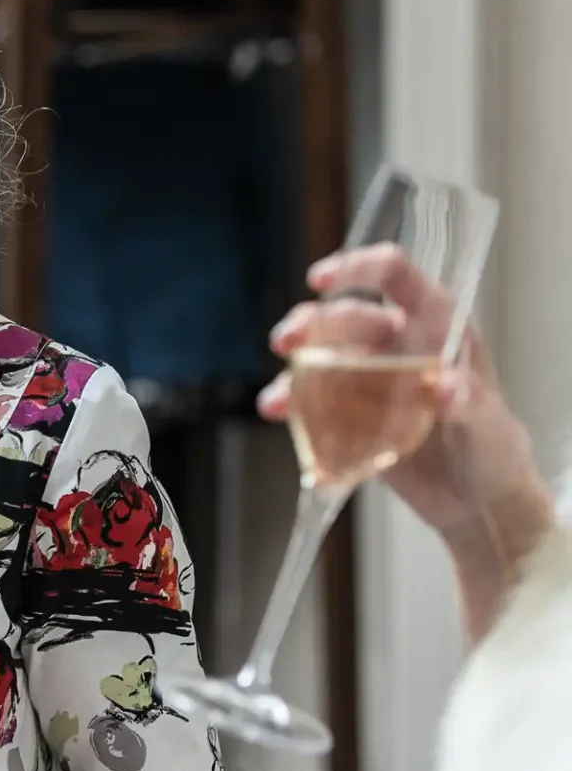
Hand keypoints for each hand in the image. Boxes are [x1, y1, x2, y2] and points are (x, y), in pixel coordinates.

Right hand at [261, 245, 553, 554]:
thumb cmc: (494, 450)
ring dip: (294, 369)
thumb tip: (442, 385)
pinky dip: (293, 406)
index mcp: (435, 326)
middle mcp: (396, 342)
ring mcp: (369, 377)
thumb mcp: (489, 425)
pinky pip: (313, 401)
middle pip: (346, 317)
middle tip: (285, 343)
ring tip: (277, 399)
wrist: (476, 502)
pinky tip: (278, 416)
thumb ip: (469, 402)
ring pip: (322, 356)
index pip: (394, 276)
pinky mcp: (348, 413)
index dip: (357, 269)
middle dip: (311, 325)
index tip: (320, 281)